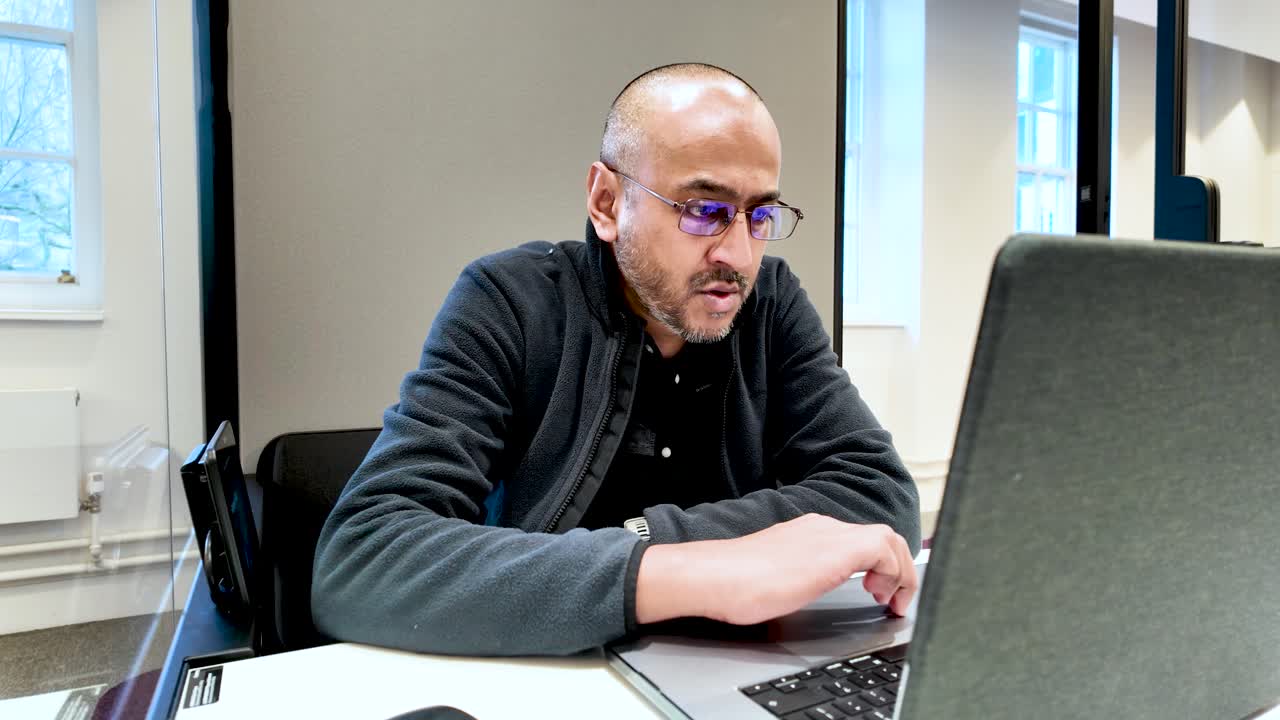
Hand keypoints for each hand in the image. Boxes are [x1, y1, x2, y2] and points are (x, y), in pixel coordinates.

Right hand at [635, 514, 917, 625]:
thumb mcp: (774, 574)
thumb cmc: (732, 582)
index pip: (858, 538)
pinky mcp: (837, 551)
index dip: (878, 564)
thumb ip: (793, 573)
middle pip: (880, 536)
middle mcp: (822, 527)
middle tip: (892, 598)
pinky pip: (885, 551)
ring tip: (891, 600)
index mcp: (807, 532)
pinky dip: (895, 574)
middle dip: (896, 568)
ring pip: (888, 540)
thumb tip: (797, 588)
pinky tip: (883, 596)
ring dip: (899, 572)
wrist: (716, 577)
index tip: (878, 591)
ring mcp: (829, 535)